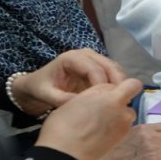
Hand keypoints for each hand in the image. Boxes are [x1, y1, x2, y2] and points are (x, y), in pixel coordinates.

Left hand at [11, 49, 127, 114]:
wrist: (37, 85)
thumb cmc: (40, 87)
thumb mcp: (46, 94)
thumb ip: (62, 99)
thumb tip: (83, 105)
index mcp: (71, 58)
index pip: (94, 69)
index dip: (102, 85)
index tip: (105, 102)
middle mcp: (85, 55)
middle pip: (109, 65)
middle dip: (118, 83)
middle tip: (123, 102)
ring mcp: (93, 60)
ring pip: (115, 69)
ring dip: (121, 84)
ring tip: (123, 101)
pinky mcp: (98, 69)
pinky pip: (113, 75)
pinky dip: (118, 85)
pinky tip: (119, 98)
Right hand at [35, 79, 142, 159]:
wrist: (65, 154)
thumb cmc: (63, 125)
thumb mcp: (75, 100)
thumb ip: (95, 94)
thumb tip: (103, 96)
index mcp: (109, 94)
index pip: (127, 83)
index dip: (118, 86)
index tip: (107, 93)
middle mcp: (121, 107)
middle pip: (129, 97)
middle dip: (120, 99)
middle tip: (103, 108)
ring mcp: (124, 123)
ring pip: (127, 112)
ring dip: (119, 114)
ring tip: (100, 123)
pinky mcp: (123, 137)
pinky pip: (124, 126)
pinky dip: (116, 127)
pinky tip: (100, 133)